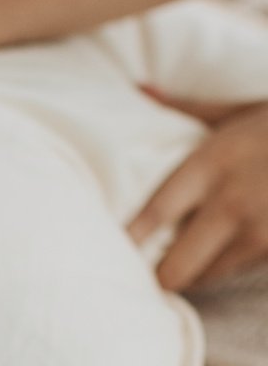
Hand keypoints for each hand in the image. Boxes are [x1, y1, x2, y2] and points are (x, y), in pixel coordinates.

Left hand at [129, 90, 267, 290]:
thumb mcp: (238, 109)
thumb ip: (189, 108)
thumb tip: (142, 88)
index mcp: (213, 162)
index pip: (155, 212)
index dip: (129, 240)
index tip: (112, 253)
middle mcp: (232, 201)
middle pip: (175, 266)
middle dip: (162, 273)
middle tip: (153, 270)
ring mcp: (260, 231)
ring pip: (206, 277)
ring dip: (196, 271)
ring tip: (192, 257)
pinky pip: (238, 272)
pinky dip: (227, 266)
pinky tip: (228, 248)